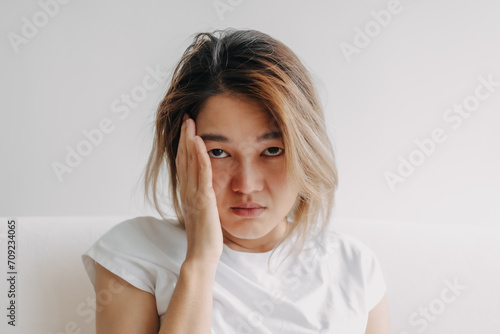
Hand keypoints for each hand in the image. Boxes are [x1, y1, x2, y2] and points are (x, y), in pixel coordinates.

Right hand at [176, 115, 222, 264]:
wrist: (202, 254)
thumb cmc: (205, 236)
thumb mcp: (202, 212)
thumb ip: (201, 199)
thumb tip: (204, 190)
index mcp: (187, 192)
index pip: (183, 163)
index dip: (184, 145)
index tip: (187, 129)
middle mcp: (186, 190)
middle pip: (183, 158)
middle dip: (184, 137)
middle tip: (186, 118)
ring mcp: (193, 193)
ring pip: (189, 161)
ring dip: (190, 140)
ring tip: (190, 122)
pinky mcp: (203, 198)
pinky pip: (201, 172)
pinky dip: (199, 155)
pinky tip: (199, 141)